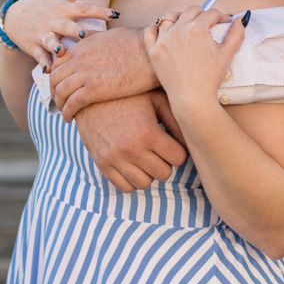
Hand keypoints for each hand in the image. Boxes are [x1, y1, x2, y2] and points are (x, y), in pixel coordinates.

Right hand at [3, 0, 117, 66]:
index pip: (83, 8)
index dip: (99, 11)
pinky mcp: (33, 46)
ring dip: (55, 46)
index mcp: (63, 8)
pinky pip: (38, 56)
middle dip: (74, 30)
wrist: (14, 17)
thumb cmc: (45, 3)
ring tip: (61, 51)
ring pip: (49, 41)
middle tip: (84, 35)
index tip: (116, 14)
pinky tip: (48, 70)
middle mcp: (53, 20)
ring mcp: (42, 34)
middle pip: (65, 25)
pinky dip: (43, 62)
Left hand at [51, 28, 160, 118]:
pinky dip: (66, 112)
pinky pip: (71, 103)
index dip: (55, 76)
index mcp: (84, 45)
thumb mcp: (112, 35)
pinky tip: (70, 119)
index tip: (60, 86)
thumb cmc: (140, 44)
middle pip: (54, 78)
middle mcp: (81, 58)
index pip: (57, 62)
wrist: (153, 53)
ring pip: (60, 92)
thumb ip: (97, 39)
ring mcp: (86, 73)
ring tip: (64, 113)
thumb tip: (93, 41)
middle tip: (59, 102)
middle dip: (53, 92)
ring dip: (59, 105)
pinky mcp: (95, 89)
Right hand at [73, 92, 187, 191]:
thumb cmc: (129, 95)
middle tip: (159, 150)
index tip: (172, 143)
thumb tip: (194, 139)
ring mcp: (114, 159)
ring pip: (145, 183)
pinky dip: (132, 180)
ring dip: (149, 172)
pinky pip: (125, 187)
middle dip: (165, 162)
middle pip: (164, 173)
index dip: (178, 150)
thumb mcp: (155, 100)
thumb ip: (176, 120)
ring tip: (146, 157)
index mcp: (147, 132)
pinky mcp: (102, 164)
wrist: (89, 96)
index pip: (178, 158)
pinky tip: (133, 164)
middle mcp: (131, 149)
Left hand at [143, 5, 243, 115]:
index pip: (211, 14)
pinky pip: (150, 30)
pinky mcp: (154, 50)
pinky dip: (156, 28)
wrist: (191, 98)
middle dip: (202, 14)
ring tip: (185, 24)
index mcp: (198, 28)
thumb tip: (240, 20)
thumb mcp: (227, 54)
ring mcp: (164, 39)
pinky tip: (164, 31)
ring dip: (179, 17)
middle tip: (208, 23)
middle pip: (191, 11)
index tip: (224, 22)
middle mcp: (179, 29)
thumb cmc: (210, 78)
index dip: (221, 16)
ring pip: (169, 17)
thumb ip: (236, 34)